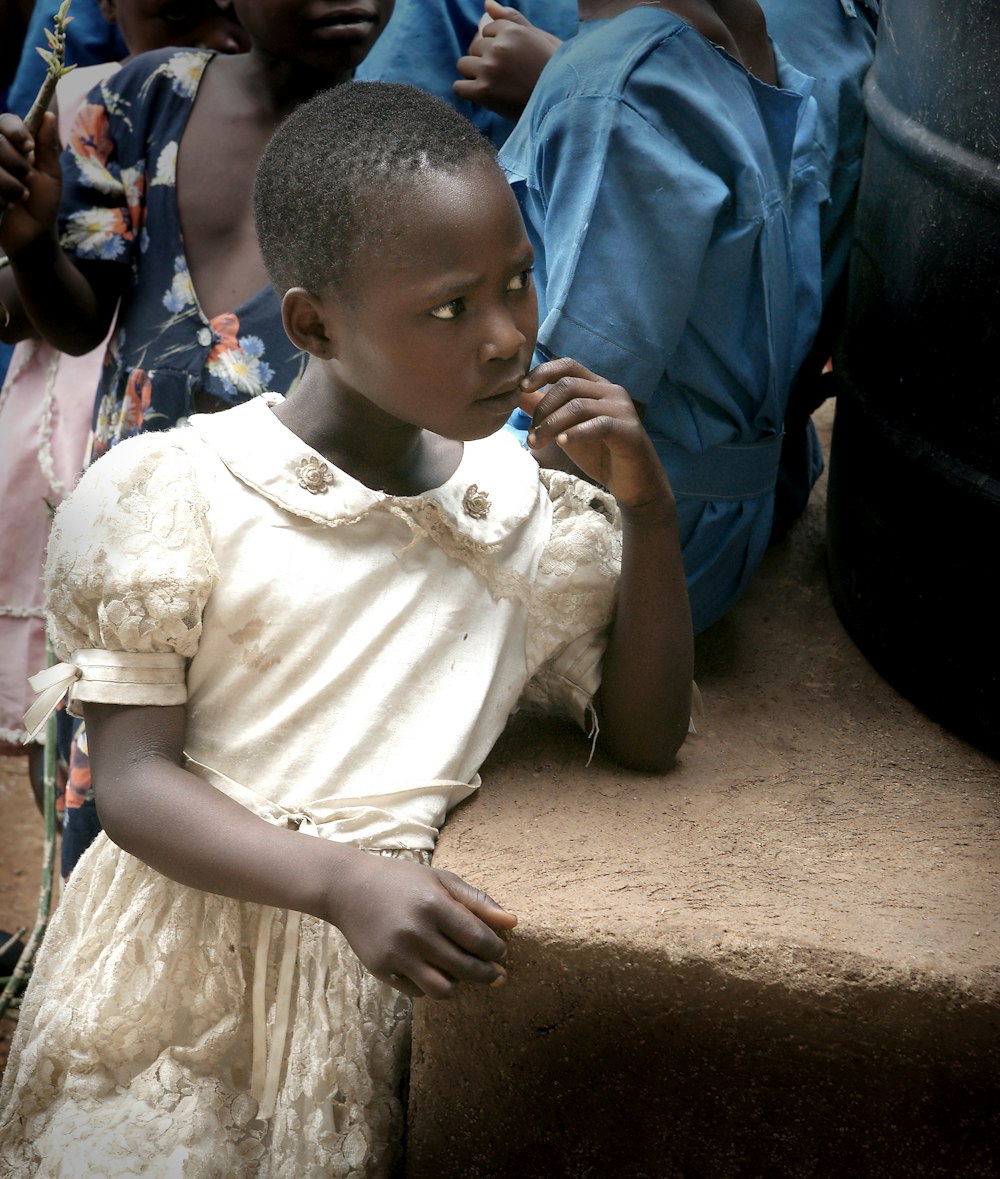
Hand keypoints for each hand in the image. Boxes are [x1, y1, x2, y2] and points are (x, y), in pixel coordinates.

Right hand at [0, 111, 61, 257]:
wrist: (31, 234)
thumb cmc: (43, 203)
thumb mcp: (51, 176)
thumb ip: (47, 148)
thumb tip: (48, 115)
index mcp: (13, 143)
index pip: (6, 121)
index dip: (16, 132)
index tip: (29, 148)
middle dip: (16, 164)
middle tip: (26, 179)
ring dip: (7, 185)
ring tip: (18, 198)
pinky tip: (4, 205)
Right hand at [327, 851, 516, 999]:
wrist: (348, 888)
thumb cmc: (401, 881)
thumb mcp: (440, 880)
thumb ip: (477, 901)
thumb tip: (513, 922)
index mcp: (433, 905)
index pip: (479, 939)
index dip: (497, 950)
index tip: (501, 952)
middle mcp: (416, 932)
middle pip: (466, 968)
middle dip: (488, 974)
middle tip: (496, 973)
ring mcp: (397, 954)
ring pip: (443, 989)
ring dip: (460, 985)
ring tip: (465, 975)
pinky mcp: (381, 970)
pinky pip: (418, 991)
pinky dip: (432, 985)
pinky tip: (435, 970)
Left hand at [453, 0, 560, 120]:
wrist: (560, 105)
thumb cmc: (553, 71)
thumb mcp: (538, 38)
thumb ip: (512, 20)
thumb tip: (487, 3)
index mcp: (513, 31)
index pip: (487, 30)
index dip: (497, 46)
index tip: (510, 61)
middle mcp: (499, 47)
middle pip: (474, 47)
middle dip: (485, 59)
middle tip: (504, 76)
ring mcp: (489, 69)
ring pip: (463, 64)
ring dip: (473, 74)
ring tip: (493, 85)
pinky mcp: (484, 92)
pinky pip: (458, 87)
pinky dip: (466, 91)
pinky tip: (481, 95)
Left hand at [520, 357, 674, 512]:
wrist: (634, 482)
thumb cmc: (600, 453)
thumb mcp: (567, 429)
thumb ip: (547, 412)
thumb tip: (519, 396)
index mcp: (597, 386)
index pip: (567, 366)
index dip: (542, 372)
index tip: (522, 389)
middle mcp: (611, 391)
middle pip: (568, 385)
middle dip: (542, 409)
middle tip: (531, 435)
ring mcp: (622, 409)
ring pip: (578, 405)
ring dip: (551, 424)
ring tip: (537, 443)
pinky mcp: (628, 430)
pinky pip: (598, 424)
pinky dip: (576, 432)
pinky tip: (562, 443)